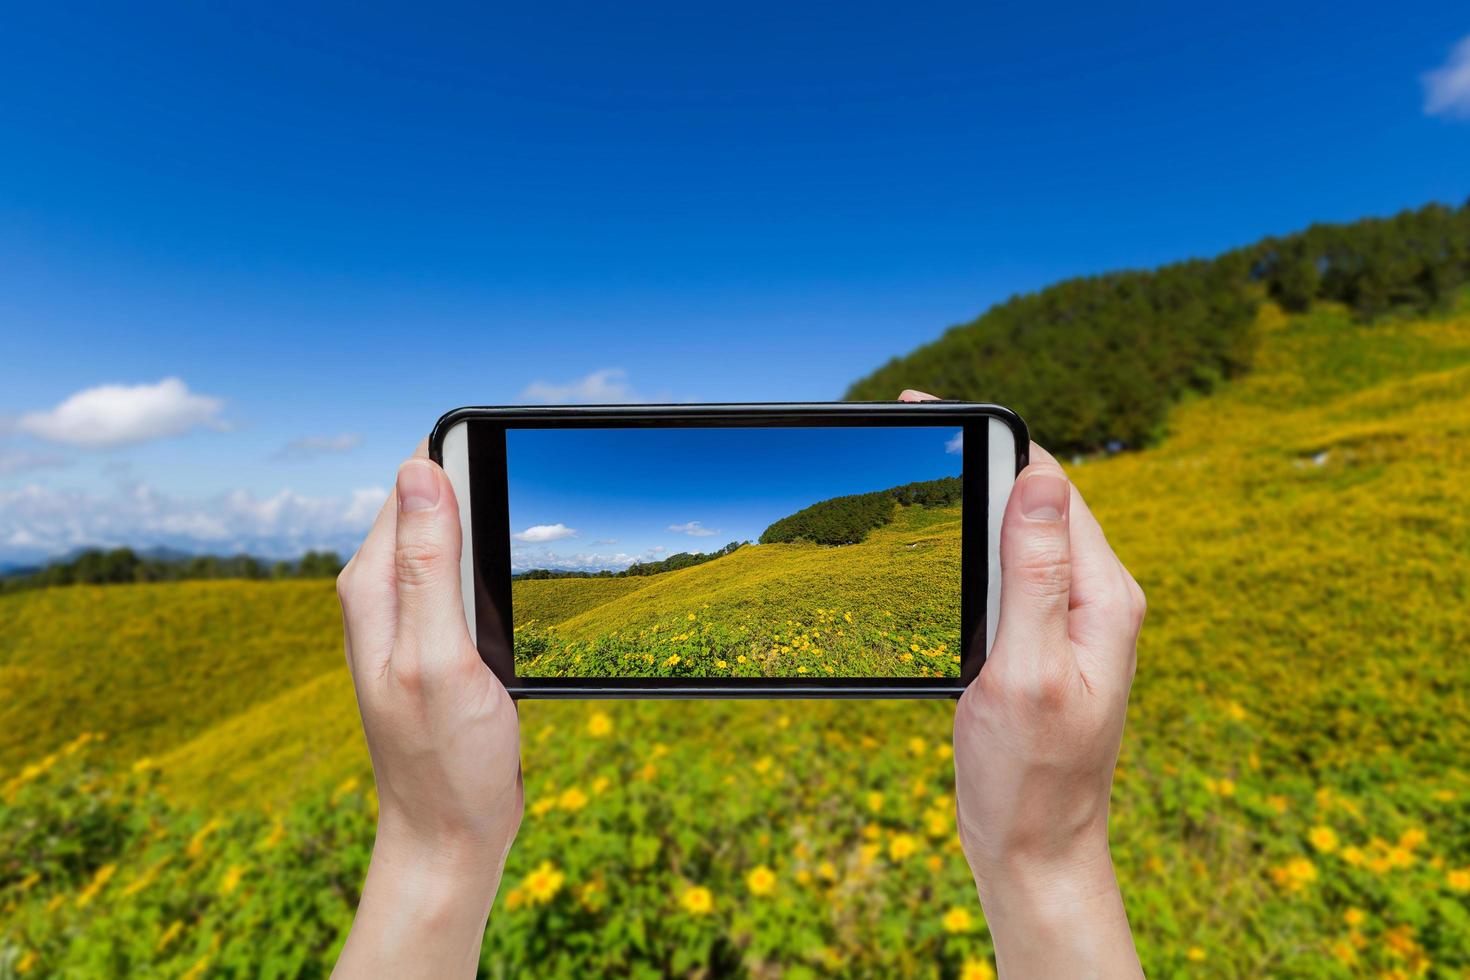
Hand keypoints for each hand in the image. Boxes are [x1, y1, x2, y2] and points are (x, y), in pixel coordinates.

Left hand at [333, 442, 522, 978]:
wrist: (449, 832)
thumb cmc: (445, 756)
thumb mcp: (441, 656)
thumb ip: (430, 564)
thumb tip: (420, 468)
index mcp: (373, 586)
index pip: (412, 481)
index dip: (463, 460)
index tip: (510, 470)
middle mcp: (382, 593)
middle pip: (434, 503)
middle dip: (481, 493)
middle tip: (525, 524)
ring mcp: (409, 615)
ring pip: (454, 539)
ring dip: (492, 535)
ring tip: (525, 561)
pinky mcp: (437, 637)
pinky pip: (465, 578)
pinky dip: (495, 573)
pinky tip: (519, 593)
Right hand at [900, 391, 1144, 977]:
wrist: (1035, 848)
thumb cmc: (1029, 773)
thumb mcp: (1026, 670)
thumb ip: (1034, 574)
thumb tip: (1037, 478)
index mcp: (1102, 597)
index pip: (1052, 484)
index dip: (995, 437)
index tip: (936, 408)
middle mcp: (1094, 598)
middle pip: (1038, 498)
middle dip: (979, 455)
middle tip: (912, 425)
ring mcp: (1069, 619)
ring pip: (1021, 531)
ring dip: (975, 496)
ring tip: (918, 465)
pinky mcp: (1041, 640)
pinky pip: (1011, 571)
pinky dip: (973, 544)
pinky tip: (938, 538)